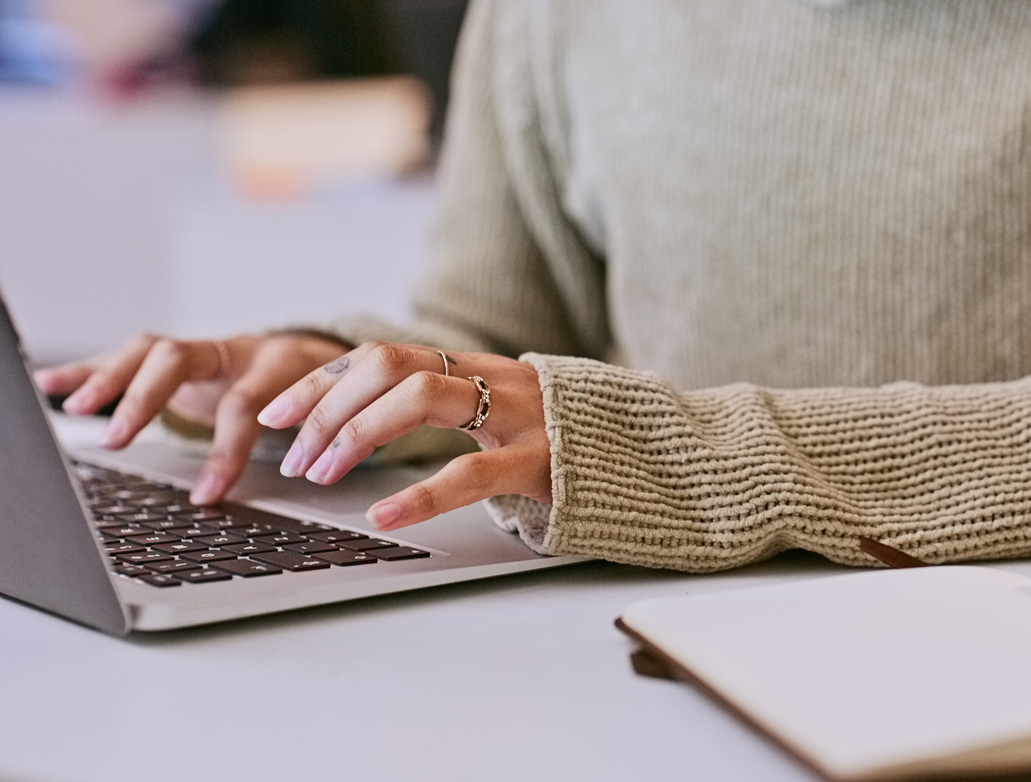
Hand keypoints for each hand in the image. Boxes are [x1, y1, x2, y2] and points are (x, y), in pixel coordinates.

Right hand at [35, 332, 348, 504]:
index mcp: (272, 364)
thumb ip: (311, 446)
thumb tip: (307, 486)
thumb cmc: (312, 393)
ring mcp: (195, 350)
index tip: (208, 496)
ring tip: (76, 409)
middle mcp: (228, 350)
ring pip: (147, 352)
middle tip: (118, 437)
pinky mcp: (170, 359)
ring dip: (110, 380)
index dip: (226, 450)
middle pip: (178, 359)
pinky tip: (51, 384)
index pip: (243, 404)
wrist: (306, 356)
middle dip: (145, 396)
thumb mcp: (321, 418)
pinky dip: (88, 371)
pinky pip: (124, 360)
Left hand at [256, 341, 551, 530]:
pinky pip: (472, 474)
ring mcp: (519, 416)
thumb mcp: (503, 413)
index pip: (380, 357)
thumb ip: (450, 409)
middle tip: (292, 455)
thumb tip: (368, 427)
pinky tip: (383, 515)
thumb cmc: (570, 441)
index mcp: (477, 368)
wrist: (652, 452)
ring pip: (421, 398)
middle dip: (327, 406)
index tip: (275, 415)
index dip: (321, 382)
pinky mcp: (543, 461)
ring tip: (323, 474)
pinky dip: (419, 494)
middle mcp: (493, 379)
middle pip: (389, 366)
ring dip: (357, 433)